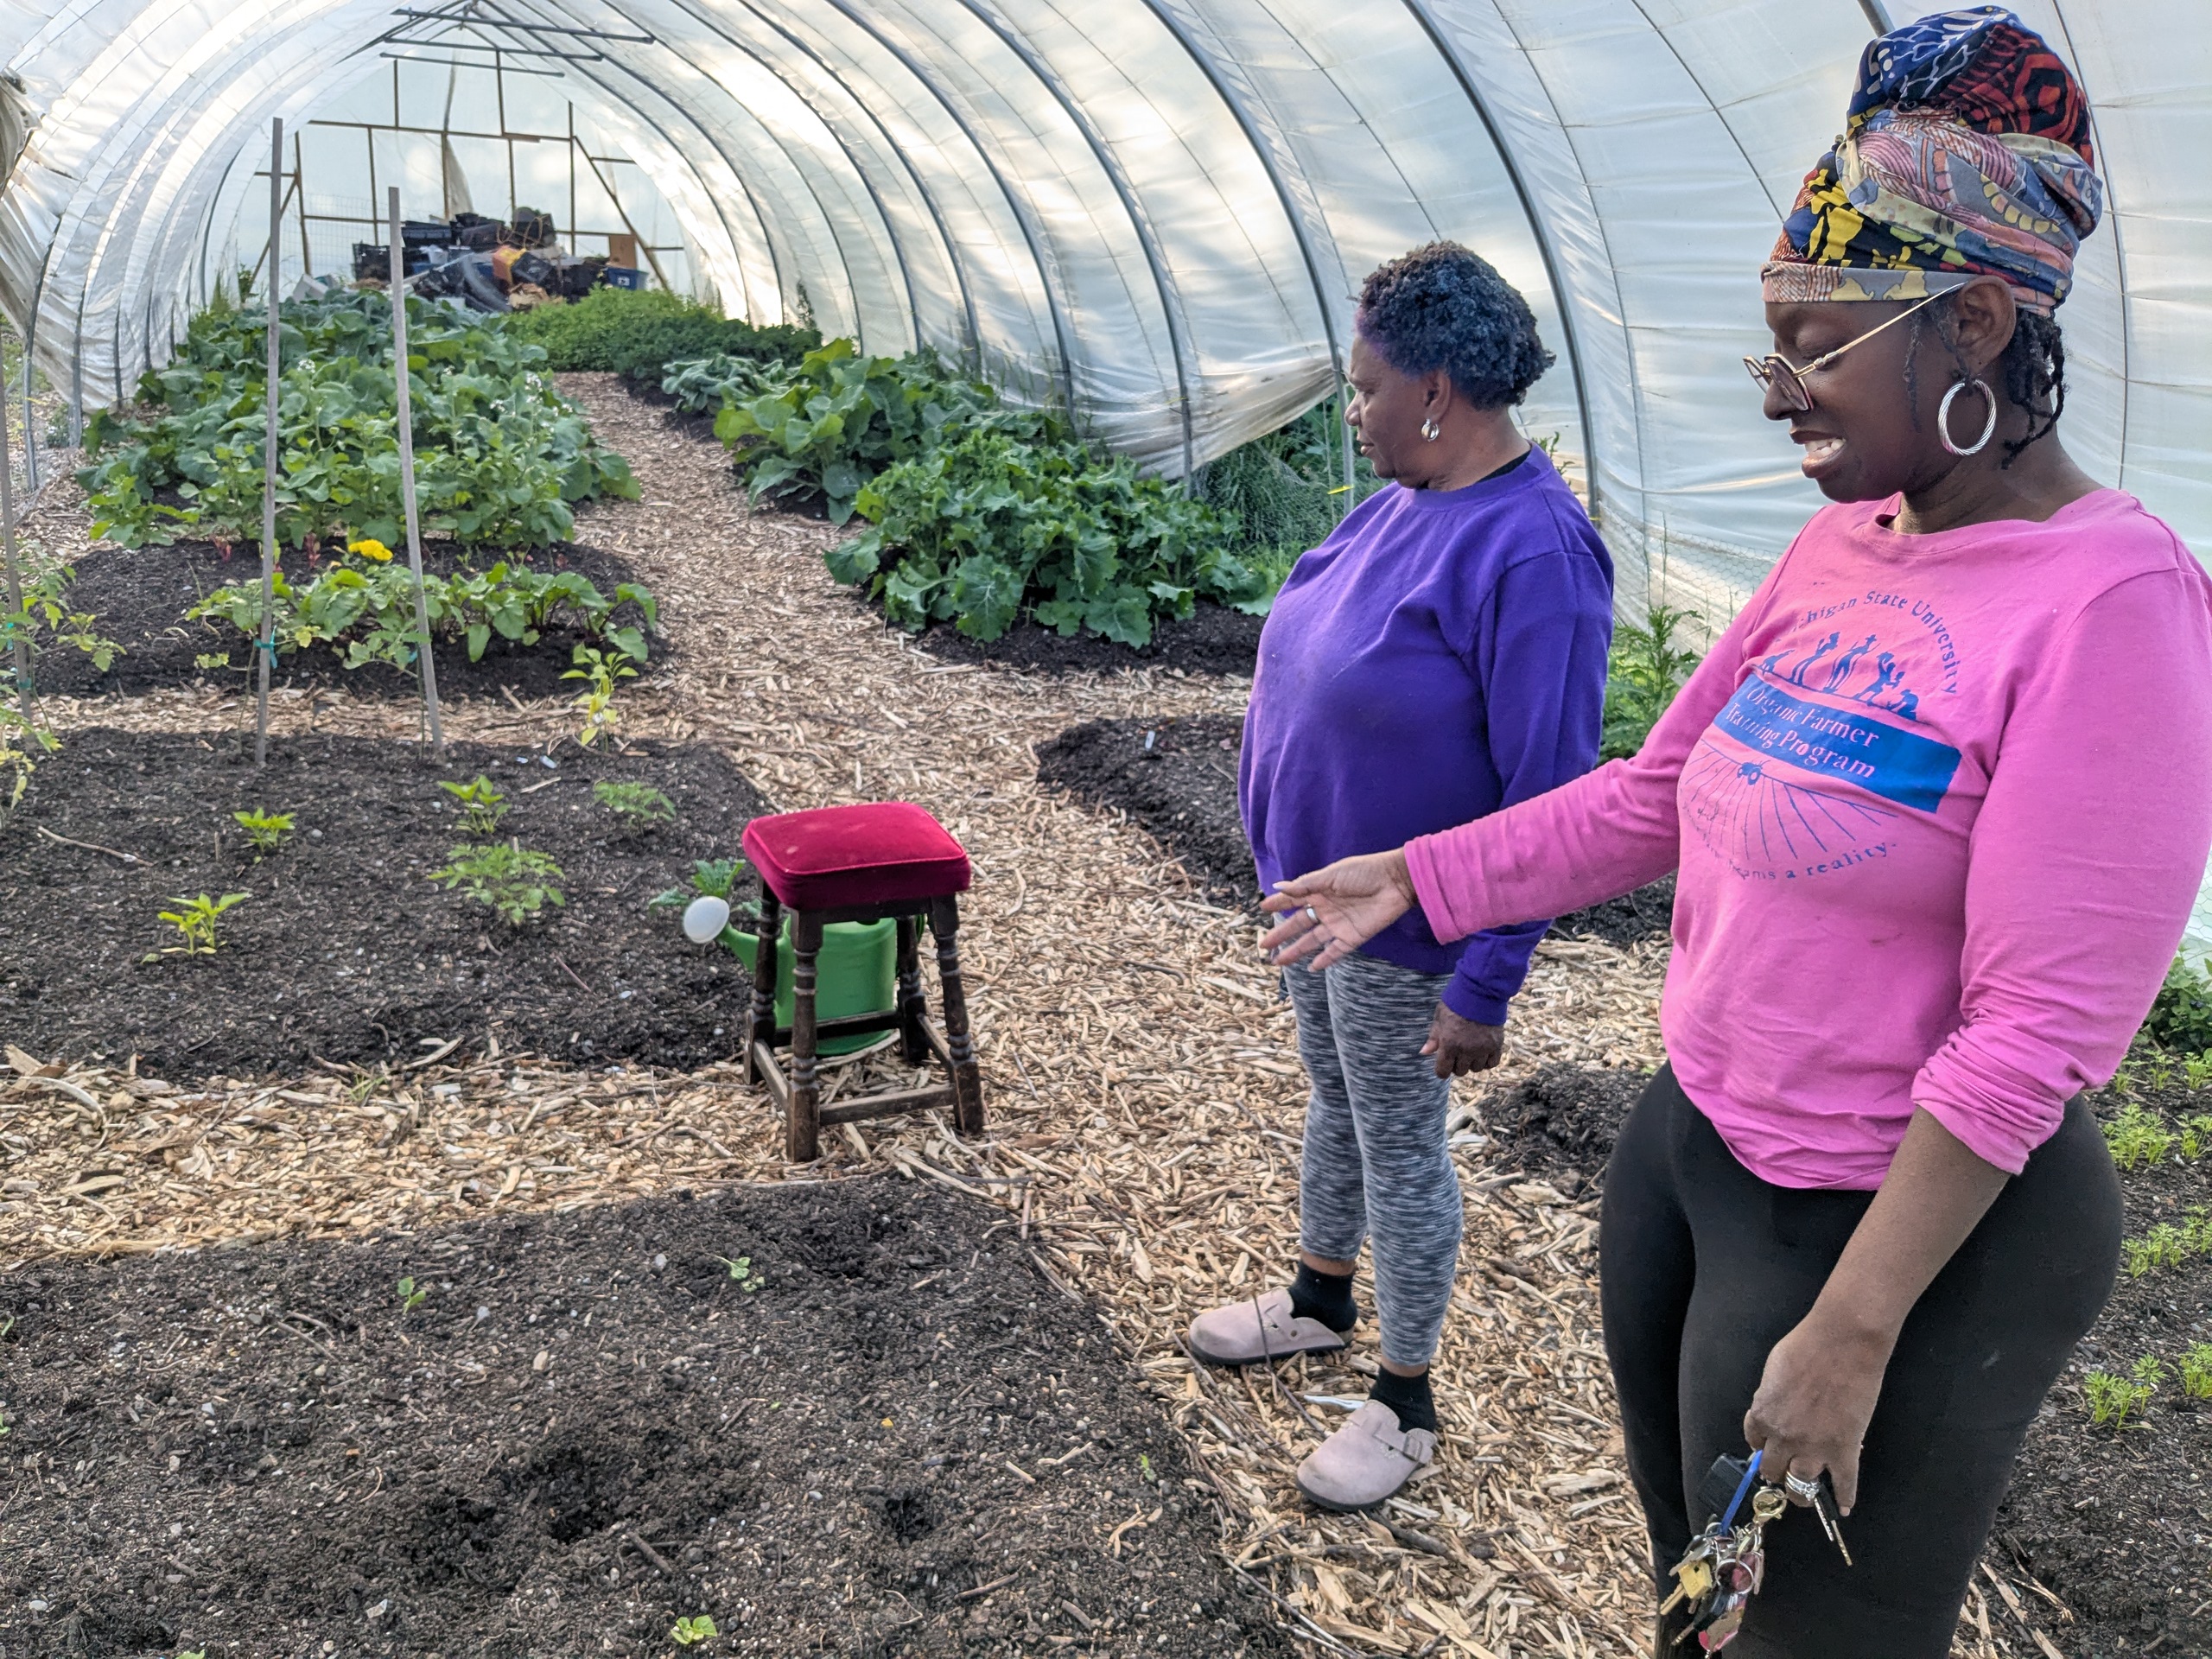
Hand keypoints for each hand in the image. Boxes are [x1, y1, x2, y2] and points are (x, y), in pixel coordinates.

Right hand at [1259, 850, 1417, 969]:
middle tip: (1263, 945)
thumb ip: (1306, 885)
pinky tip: (1312, 968)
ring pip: (1312, 941)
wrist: (1396, 881)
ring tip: (1278, 962)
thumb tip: (1278, 886)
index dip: (1278, 904)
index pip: (1293, 899)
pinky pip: (1336, 951)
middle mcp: (1326, 909)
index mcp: (1319, 891)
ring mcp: (1339, 924)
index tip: (1262, 908)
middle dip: (1280, 935)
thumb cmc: (1365, 872)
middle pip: (1298, 925)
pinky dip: (1324, 960)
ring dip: (1296, 951)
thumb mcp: (1332, 875)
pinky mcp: (1353, 936)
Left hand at [1423, 1004, 1502, 1077]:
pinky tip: (1483, 1051)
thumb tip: (1424, 1052)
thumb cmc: (1456, 1002)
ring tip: (1471, 1050)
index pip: (1443, 1071)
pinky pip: (1492, 1063)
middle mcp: (1466, 1050)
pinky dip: (1487, 1060)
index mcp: (1449, 1044)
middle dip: (1457, 1064)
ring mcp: (1483, 1048)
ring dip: (1472, 1062)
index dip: (1442, 1069)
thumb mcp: (1440, 1017)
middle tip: (1457, 1053)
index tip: (1443, 1063)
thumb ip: (1433, 1037)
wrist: (1481, 991)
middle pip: (1460, 1071)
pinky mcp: (1496, 1044)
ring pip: (1476, 1069)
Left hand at [1742, 1312, 1892, 1514]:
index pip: (1754, 1442)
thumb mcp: (1773, 1371)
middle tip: (1784, 1472)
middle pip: (1773, 1469)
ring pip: (1801, 1485)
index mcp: (1762, 1415)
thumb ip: (1771, 1397)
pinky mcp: (1844, 1452)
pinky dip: (1844, 1498)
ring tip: (1804, 1496)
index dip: (1762, 1446)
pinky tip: (1842, 1507)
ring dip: (1801, 1493)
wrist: (1842, 1344)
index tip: (1768, 1448)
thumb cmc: (1805, 1348)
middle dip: (1777, 1471)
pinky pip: (1844, 1484)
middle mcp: (1783, 1438)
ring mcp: (1814, 1448)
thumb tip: (1775, 1409)